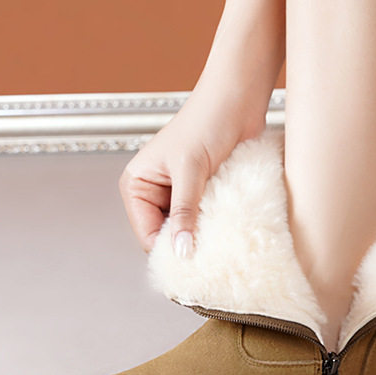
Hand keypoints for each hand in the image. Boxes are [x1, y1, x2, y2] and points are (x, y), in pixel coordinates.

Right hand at [118, 0, 284, 254]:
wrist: (238, 99)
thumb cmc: (207, 123)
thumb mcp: (192, 170)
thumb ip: (184, 212)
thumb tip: (180, 251)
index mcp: (137, 185)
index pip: (147, 235)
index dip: (167, 254)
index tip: (193, 274)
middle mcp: (154, 192)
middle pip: (167, 237)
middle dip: (186, 249)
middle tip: (211, 267)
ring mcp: (180, 194)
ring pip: (188, 231)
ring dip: (204, 239)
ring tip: (222, 251)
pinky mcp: (204, 193)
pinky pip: (206, 221)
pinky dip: (217, 229)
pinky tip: (230, 237)